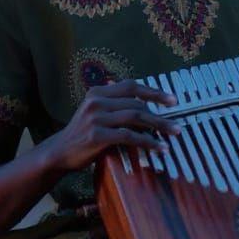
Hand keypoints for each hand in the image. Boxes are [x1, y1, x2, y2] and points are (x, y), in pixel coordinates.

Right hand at [53, 79, 180, 172]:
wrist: (61, 152)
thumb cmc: (83, 133)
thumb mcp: (95, 111)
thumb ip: (114, 103)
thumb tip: (143, 99)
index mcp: (97, 92)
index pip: (131, 86)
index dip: (153, 91)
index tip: (172, 100)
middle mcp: (96, 101)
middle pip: (137, 103)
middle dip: (160, 114)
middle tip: (177, 124)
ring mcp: (96, 118)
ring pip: (136, 117)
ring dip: (159, 126)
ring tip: (174, 133)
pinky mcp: (97, 136)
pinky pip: (129, 136)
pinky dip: (147, 141)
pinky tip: (159, 147)